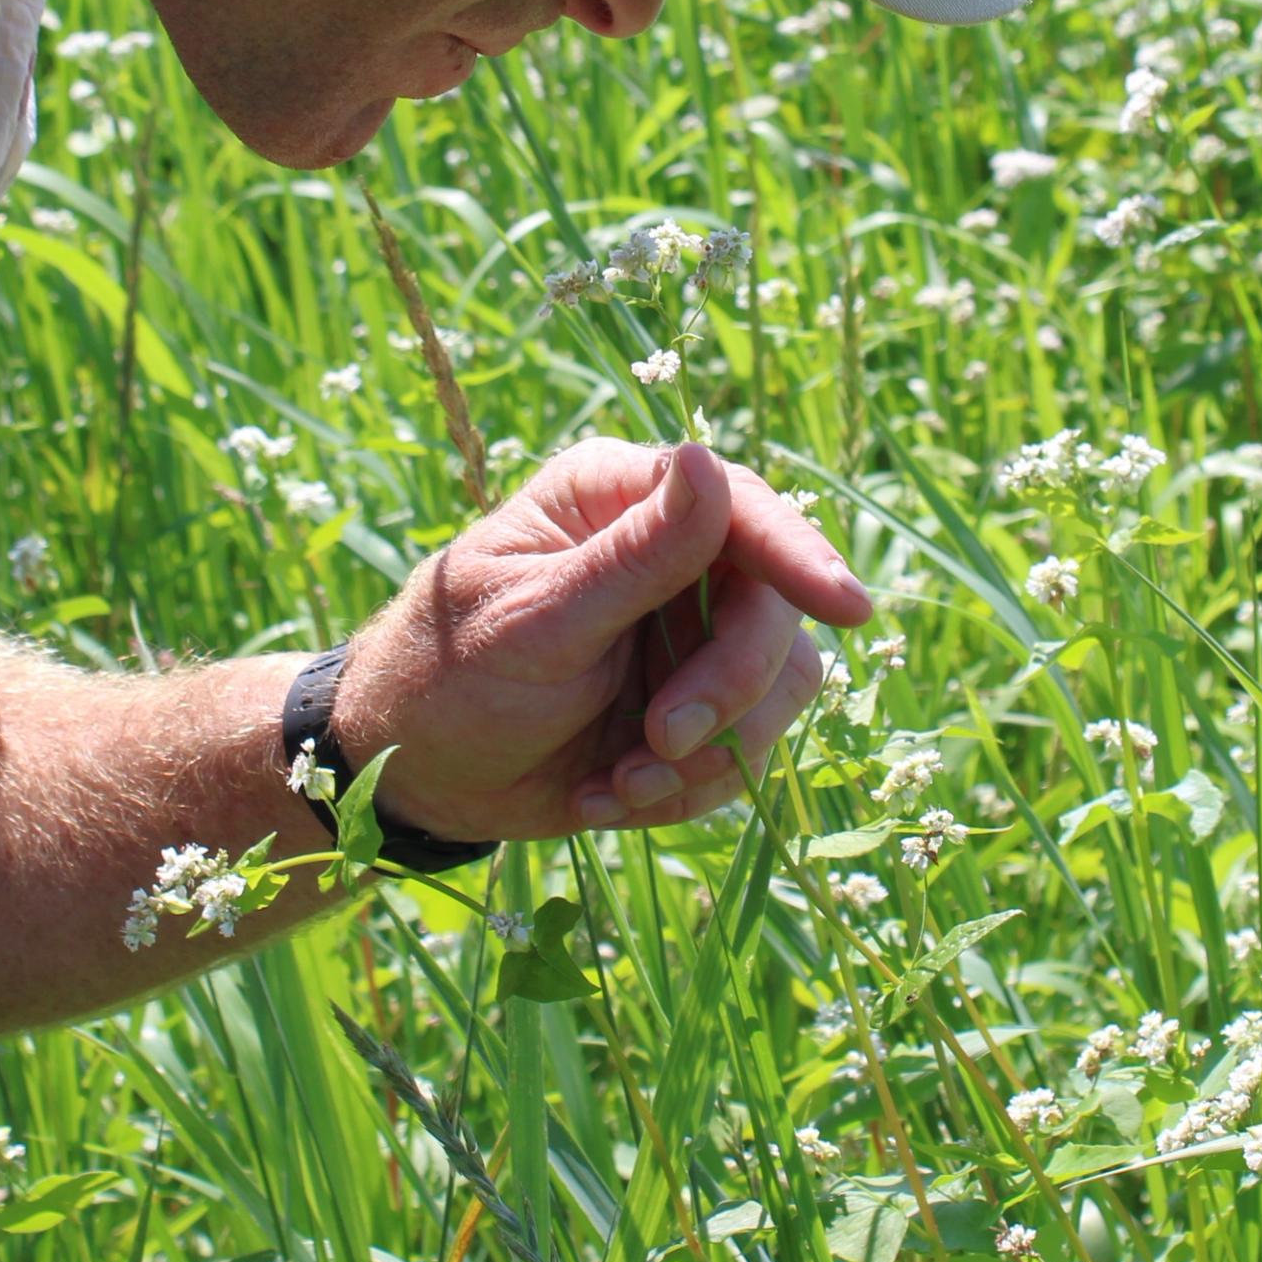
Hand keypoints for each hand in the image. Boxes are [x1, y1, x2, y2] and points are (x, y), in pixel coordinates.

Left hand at [326, 440, 871, 842]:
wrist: (415, 781)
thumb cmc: (446, 678)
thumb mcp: (535, 622)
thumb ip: (633, 556)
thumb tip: (712, 463)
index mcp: (617, 496)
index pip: (739, 506)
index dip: (799, 555)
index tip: (847, 610)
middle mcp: (668, 552)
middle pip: (771, 608)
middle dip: (727, 688)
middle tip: (659, 741)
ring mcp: (689, 632)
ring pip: (780, 683)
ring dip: (708, 754)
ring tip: (619, 786)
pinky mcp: (698, 705)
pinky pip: (748, 748)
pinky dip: (687, 790)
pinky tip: (608, 797)